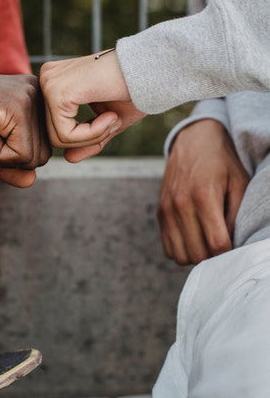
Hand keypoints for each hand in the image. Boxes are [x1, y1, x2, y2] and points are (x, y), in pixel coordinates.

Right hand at [0, 74, 50, 188]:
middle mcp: (36, 93)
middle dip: (8, 159)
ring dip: (0, 155)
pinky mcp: (17, 107)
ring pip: (33, 158)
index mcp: (32, 99)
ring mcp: (28, 97)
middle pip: (42, 156)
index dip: (10, 156)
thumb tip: (31, 181)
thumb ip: (10, 165)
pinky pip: (20, 154)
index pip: (41, 150)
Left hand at [40, 50, 144, 160]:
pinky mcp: (56, 92)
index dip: (86, 135)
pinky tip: (111, 116)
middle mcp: (47, 78)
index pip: (56, 126)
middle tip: (114, 121)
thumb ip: (87, 138)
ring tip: (114, 118)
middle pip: (53, 134)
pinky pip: (66, 134)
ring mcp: (49, 83)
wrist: (150, 67)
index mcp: (55, 81)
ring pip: (58, 138)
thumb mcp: (106, 121)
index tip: (111, 120)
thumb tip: (67, 158)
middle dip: (88, 137)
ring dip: (92, 136)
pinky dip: (92, 133)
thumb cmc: (132, 90)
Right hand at [157, 119, 249, 265]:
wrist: (193, 141)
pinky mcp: (159, 213)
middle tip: (221, 244)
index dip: (229, 252)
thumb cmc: (222, 163)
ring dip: (196, 255)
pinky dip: (182, 250)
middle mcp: (181, 204)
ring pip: (180, 256)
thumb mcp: (239, 183)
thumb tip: (232, 244)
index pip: (217, 244)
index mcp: (204, 196)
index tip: (234, 244)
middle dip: (213, 256)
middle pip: (197, 254)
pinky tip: (194, 238)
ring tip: (207, 242)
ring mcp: (167, 210)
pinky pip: (168, 248)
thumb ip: (237, 215)